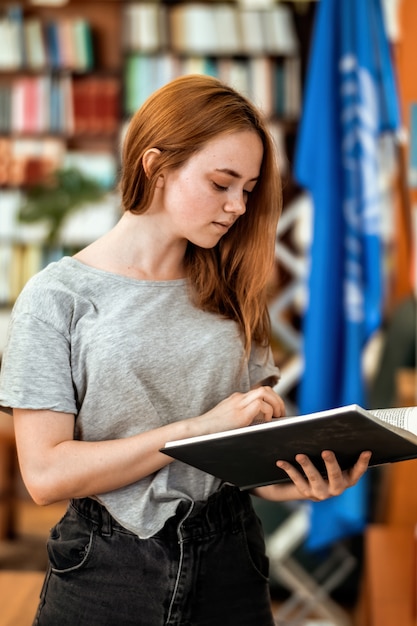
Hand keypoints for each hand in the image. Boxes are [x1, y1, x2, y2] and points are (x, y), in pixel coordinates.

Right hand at [196, 386, 284, 435]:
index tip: (278, 411)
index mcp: (236, 400)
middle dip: (278, 401)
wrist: (196, 432)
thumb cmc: (211, 432)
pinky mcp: (239, 414)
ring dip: (275, 404)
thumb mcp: (228, 421)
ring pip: (264, 393)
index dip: (272, 399)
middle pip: (265, 389)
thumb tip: (257, 427)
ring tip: (277, 416)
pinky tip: (265, 422)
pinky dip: (267, 412)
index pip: (259, 392)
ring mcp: (238, 404)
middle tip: (281, 414)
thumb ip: (241, 420)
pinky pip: (260, 405)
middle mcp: (238, 398)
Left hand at [253, 450, 370, 501]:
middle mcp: (337, 488)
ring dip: (307, 466)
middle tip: (326, 451)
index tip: (366, 451)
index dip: (362, 462)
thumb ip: (335, 447)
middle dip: (331, 464)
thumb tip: (332, 427)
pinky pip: (298, 481)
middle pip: (335, 476)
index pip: (358, 471)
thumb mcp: (331, 458)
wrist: (304, 484)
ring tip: (300, 455)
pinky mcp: (306, 493)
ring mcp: (322, 492)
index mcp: (347, 478)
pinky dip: (290, 470)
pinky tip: (281, 461)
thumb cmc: (322, 463)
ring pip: (315, 479)